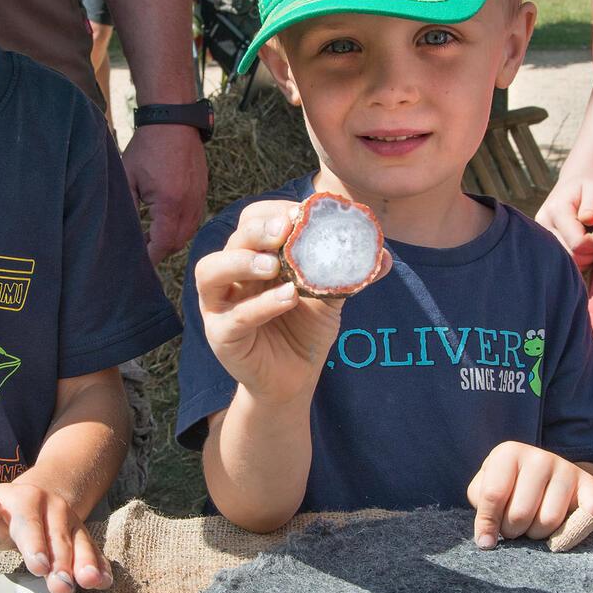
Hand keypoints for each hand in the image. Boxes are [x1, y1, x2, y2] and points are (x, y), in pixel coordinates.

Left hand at [0, 482, 113, 592]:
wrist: (34, 499)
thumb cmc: (1, 516)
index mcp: (24, 499)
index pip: (29, 520)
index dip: (35, 543)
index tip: (39, 567)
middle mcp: (53, 507)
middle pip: (58, 535)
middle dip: (61, 561)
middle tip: (62, 585)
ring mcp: (71, 521)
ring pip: (80, 542)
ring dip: (86, 562)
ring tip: (90, 581)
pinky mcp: (82, 537)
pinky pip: (95, 550)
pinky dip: (101, 566)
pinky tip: (105, 580)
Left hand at [120, 124, 207, 263]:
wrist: (174, 121)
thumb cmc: (147, 147)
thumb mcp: (128, 178)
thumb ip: (126, 207)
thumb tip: (122, 233)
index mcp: (169, 204)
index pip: (162, 245)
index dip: (149, 258)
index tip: (136, 264)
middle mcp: (189, 205)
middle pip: (177, 244)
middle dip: (159, 251)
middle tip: (141, 252)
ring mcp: (199, 198)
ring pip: (188, 233)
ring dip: (171, 240)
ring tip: (150, 238)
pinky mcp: (202, 192)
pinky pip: (194, 220)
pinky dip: (180, 227)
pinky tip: (164, 222)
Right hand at [195, 200, 391, 405]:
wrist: (293, 381)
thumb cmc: (302, 332)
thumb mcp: (327, 297)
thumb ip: (346, 275)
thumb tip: (383, 256)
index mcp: (253, 258)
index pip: (253, 220)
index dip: (275, 211)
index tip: (304, 212)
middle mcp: (230, 276)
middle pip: (233, 239)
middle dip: (259, 229)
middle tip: (286, 229)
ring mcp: (219, 306)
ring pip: (209, 271)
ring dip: (240, 261)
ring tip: (272, 265)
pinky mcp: (222, 336)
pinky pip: (235, 316)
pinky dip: (261, 305)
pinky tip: (287, 298)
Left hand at [467, 442, 592, 548]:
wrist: (549, 475)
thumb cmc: (508, 487)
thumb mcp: (485, 491)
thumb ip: (483, 512)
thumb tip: (486, 542)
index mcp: (508, 452)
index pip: (493, 495)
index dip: (487, 524)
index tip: (486, 542)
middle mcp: (539, 456)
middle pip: (520, 513)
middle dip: (513, 531)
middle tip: (514, 527)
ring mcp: (567, 468)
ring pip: (548, 521)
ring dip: (537, 534)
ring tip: (533, 525)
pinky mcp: (590, 484)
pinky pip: (586, 517)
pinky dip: (571, 533)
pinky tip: (560, 528)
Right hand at [535, 170, 592, 274]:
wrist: (577, 178)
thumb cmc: (591, 182)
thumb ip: (592, 204)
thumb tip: (589, 219)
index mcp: (556, 210)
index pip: (579, 244)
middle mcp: (543, 224)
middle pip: (571, 257)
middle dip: (592, 252)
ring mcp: (541, 234)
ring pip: (567, 262)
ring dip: (586, 256)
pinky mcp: (544, 241)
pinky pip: (564, 260)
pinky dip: (580, 257)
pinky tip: (586, 244)